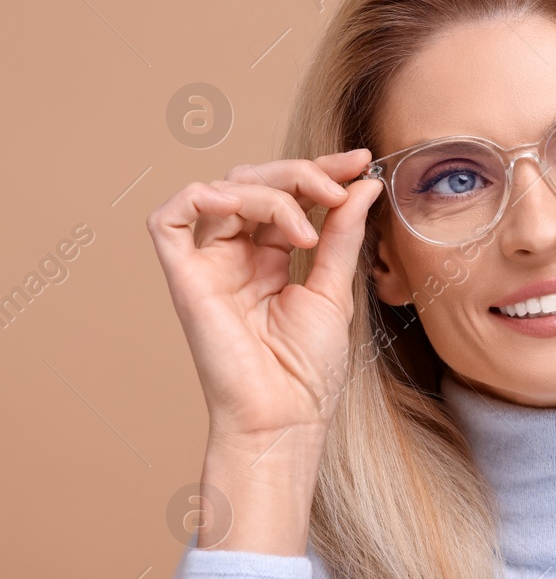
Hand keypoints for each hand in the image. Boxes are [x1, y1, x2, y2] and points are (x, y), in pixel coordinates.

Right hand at [147, 150, 383, 442]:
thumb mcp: (336, 289)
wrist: (285, 416)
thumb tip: (363, 185)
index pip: (289, 194)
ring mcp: (209, 264)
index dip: (321, 170)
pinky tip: (242, 206)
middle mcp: (237, 255)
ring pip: (224, 191)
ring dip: (270, 191)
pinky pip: (170, 220)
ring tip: (308, 226)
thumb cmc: (309, 369)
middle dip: (301, 173)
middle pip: (256, 183)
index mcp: (272, 257)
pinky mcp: (184, 278)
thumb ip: (343, 234)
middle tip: (339, 187)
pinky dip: (201, 197)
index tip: (362, 162)